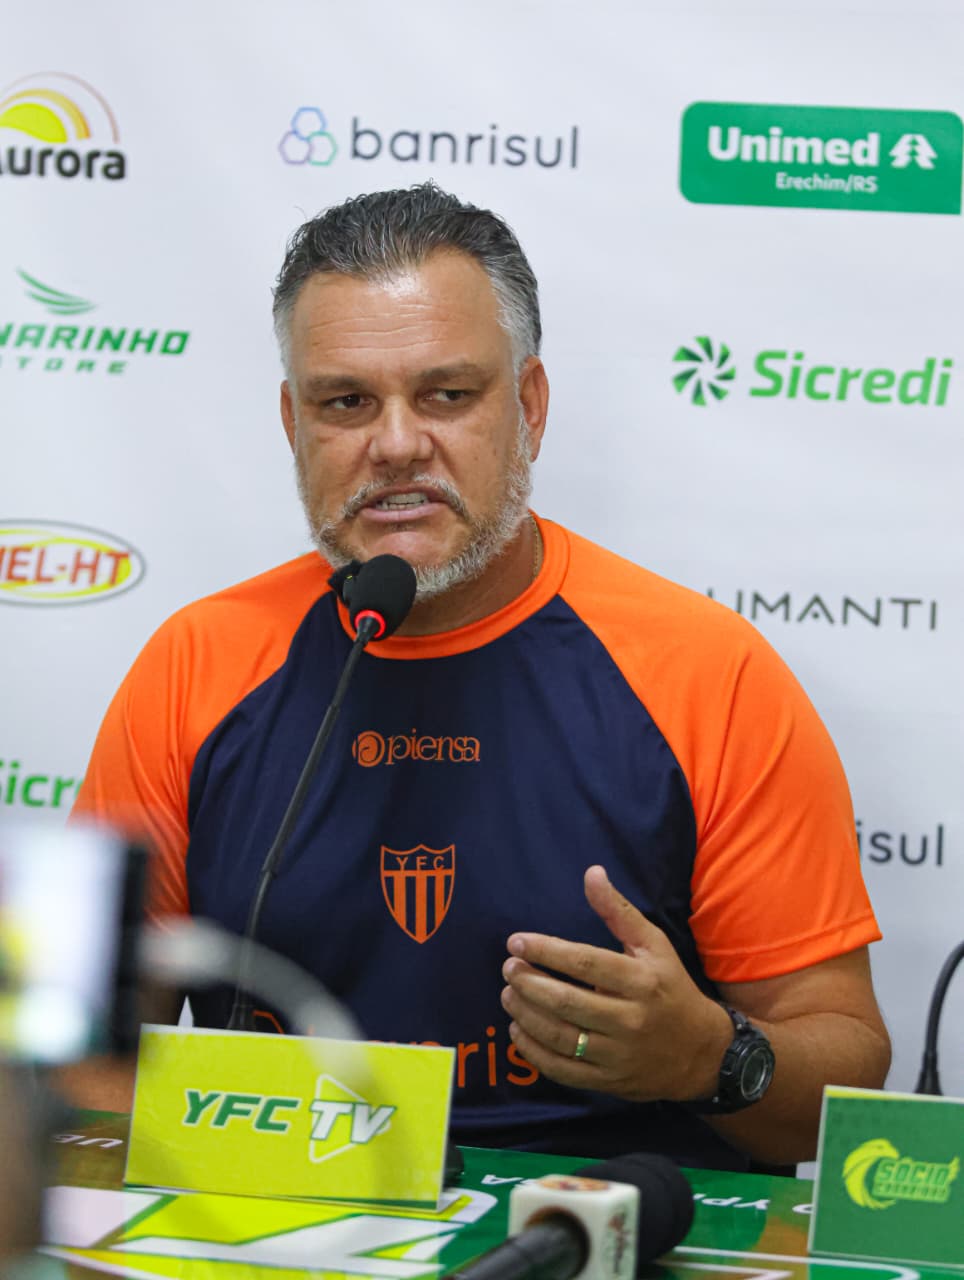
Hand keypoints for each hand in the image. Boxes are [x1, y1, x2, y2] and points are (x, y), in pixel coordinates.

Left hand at [500, 865, 730, 1101]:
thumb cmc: (672, 989)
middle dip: (528, 982)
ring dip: (526, 1014)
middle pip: (566, 1001)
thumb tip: (591, 873)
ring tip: (508, 994)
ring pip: (561, 1036)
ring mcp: (618, 1054)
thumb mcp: (654, 945)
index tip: (516, 941)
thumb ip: (618, 911)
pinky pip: (563, 1069)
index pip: (585, 964)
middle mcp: (630, 1019)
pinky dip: (534, 1051)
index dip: (546, 951)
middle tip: (508, 968)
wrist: (702, 1053)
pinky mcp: (609, 1081)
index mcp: (641, 981)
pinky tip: (518, 1031)